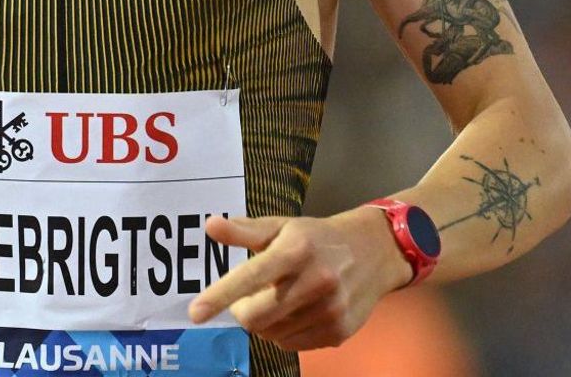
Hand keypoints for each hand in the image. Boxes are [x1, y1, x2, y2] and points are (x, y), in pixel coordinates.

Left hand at [186, 209, 410, 352]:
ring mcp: (329, 310)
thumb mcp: (282, 226)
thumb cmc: (318, 238)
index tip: (195, 312)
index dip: (219, 296)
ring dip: (266, 322)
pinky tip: (299, 311)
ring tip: (282, 299)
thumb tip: (210, 225)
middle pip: (254, 318)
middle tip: (251, 297)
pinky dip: (285, 332)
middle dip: (243, 311)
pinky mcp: (338, 332)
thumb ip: (245, 230)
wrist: (375, 252)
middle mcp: (315, 281)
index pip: (249, 277)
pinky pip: (292, 344)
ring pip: (271, 334)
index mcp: (295, 250)